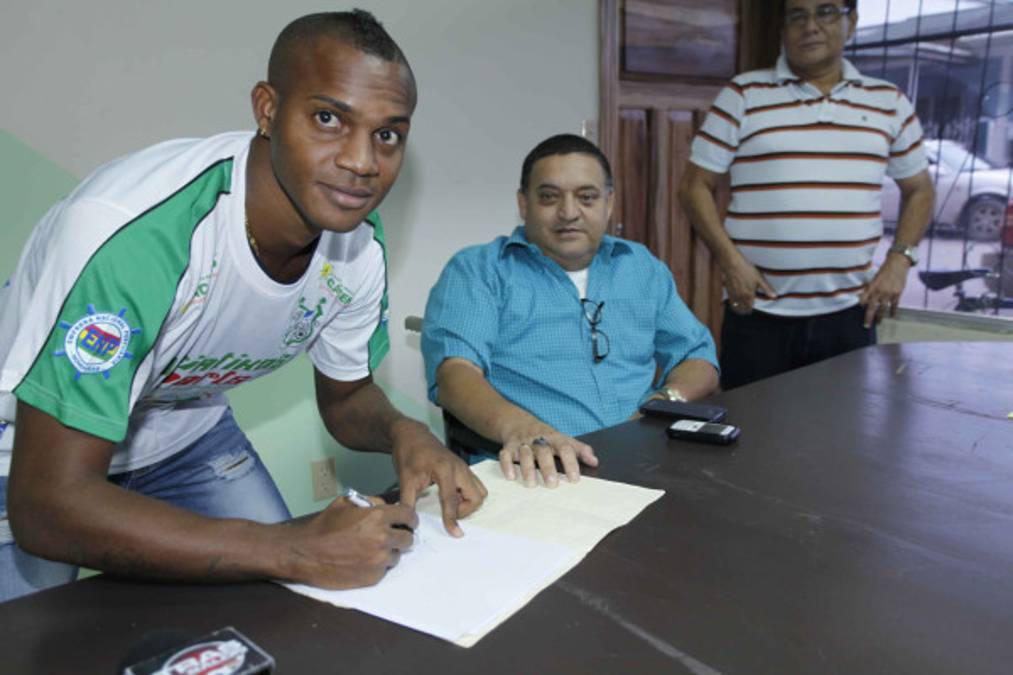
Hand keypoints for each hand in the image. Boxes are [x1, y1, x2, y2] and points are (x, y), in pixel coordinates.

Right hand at [284, 495, 417, 588]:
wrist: (306, 553)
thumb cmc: (324, 526)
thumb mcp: (346, 503)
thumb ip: (370, 502)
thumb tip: (385, 506)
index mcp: (378, 516)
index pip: (409, 516)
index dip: (409, 519)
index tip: (408, 522)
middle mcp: (383, 538)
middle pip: (408, 538)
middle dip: (401, 536)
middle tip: (390, 537)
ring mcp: (379, 559)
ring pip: (397, 555)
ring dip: (388, 552)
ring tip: (370, 550)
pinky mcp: (373, 576)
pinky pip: (384, 569)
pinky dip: (377, 565)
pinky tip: (362, 560)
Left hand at [391, 420, 486, 537]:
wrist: (412, 435)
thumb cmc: (408, 454)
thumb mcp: (404, 479)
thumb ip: (408, 502)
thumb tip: (408, 523)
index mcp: (444, 469)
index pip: (452, 499)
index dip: (452, 518)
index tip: (455, 533)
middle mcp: (459, 468)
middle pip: (477, 496)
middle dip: (465, 510)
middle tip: (448, 512)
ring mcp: (464, 467)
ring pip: (480, 491)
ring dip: (468, 503)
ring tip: (450, 504)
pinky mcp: (464, 468)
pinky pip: (475, 486)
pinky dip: (467, 496)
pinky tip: (451, 496)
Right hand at [499, 423, 597, 487]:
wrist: (518, 422)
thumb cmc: (545, 436)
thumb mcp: (563, 438)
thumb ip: (579, 449)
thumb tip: (595, 461)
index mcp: (554, 438)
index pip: (564, 448)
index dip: (570, 463)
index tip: (574, 479)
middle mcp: (538, 439)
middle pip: (543, 451)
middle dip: (547, 467)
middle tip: (552, 484)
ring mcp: (523, 442)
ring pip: (524, 453)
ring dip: (527, 469)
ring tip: (531, 484)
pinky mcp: (508, 446)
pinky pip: (505, 454)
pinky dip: (506, 464)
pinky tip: (511, 476)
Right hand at [721, 254, 775, 313]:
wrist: (733, 264)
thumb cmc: (747, 270)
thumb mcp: (760, 278)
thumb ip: (767, 289)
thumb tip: (775, 296)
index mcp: (749, 295)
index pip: (749, 308)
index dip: (750, 309)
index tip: (750, 309)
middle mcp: (741, 297)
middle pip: (742, 310)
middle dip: (745, 311)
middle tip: (746, 310)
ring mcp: (734, 295)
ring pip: (736, 308)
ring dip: (739, 309)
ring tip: (741, 309)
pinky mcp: (728, 292)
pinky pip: (730, 303)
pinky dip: (733, 305)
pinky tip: (735, 303)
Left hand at [859, 256, 910, 326]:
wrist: (898, 263)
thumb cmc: (885, 269)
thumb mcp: (874, 278)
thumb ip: (871, 287)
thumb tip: (866, 298)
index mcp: (871, 286)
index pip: (863, 299)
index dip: (862, 304)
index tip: (861, 308)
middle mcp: (879, 291)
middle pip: (872, 307)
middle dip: (868, 317)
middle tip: (866, 326)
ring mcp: (888, 293)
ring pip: (883, 308)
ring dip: (880, 317)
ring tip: (878, 323)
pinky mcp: (897, 293)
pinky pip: (894, 305)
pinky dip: (893, 311)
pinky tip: (892, 316)